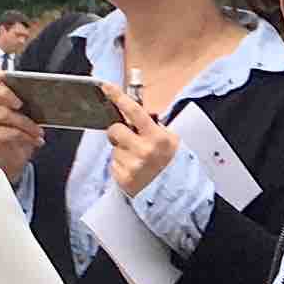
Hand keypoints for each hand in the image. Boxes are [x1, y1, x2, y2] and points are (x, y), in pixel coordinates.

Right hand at [0, 66, 42, 183]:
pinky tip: (35, 141)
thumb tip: (44, 89)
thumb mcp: (23, 116)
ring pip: (1, 113)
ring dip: (25, 122)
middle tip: (20, 104)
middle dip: (4, 93)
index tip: (4, 76)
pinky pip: (3, 133)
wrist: (9, 165)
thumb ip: (25, 101)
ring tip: (38, 131)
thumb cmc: (16, 136)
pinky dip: (24, 136)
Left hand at [100, 80, 177, 196]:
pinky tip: (135, 171)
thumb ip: (154, 126)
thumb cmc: (175, 166)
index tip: (105, 86)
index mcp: (158, 138)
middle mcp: (144, 150)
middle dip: (118, 132)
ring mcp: (132, 165)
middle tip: (128, 140)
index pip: (134, 112)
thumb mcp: (172, 141)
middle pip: (115, 130)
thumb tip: (138, 110)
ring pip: (114, 149)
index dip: (118, 97)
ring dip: (122, 153)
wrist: (178, 197)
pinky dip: (121, 166)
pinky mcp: (123, 179)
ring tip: (138, 162)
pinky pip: (113, 164)